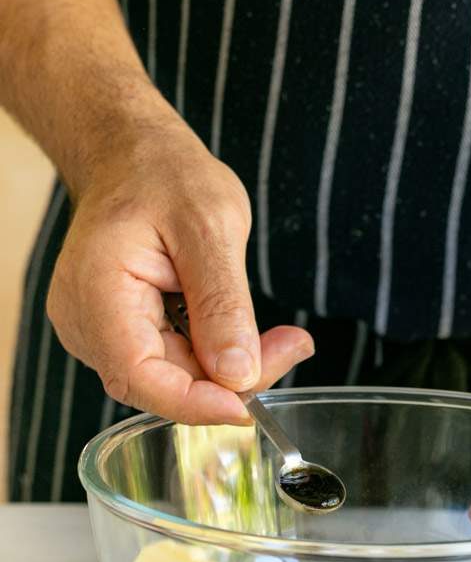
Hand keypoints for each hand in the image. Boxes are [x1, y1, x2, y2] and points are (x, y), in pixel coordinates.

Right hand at [46, 115, 312, 423]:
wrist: (134, 154)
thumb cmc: (164, 175)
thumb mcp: (210, 226)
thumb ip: (223, 303)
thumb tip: (238, 375)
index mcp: (97, 292)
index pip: (140, 377)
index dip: (196, 404)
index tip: (250, 406)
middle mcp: (86, 322)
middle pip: (161, 384)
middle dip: (230, 381)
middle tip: (292, 347)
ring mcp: (100, 331)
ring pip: (171, 380)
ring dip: (228, 370)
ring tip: (282, 339)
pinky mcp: (122, 333)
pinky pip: (172, 363)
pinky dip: (214, 356)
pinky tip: (246, 334)